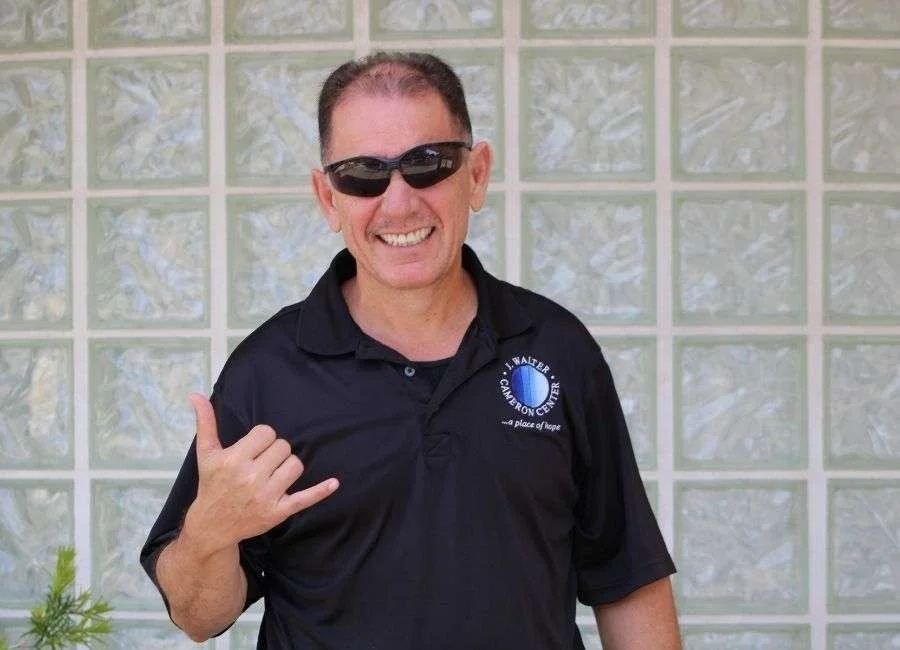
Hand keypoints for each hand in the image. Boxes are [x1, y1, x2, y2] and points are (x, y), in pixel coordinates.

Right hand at [184, 393, 338, 551]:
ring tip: (272, 475)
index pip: (267, 433)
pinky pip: (304, 498)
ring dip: (288, 467)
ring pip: (295, 465)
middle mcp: (250, 477)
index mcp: (233, 459)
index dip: (262, 439)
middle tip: (261, 464)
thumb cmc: (212, 484)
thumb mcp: (206, 454)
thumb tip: (196, 395)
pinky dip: (320, 491)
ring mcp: (265, 496)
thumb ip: (206, 423)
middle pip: (283, 447)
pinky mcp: (277, 512)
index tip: (253, 449)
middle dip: (274, 453)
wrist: (212, 525)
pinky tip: (334, 483)